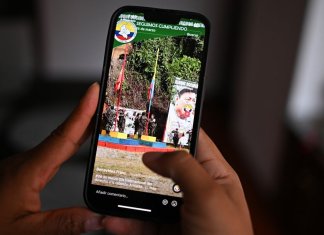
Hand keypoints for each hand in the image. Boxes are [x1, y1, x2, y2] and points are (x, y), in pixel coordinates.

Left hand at [0, 83, 103, 234]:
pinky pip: (49, 151)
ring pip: (55, 141)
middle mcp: (25, 163)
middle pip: (63, 134)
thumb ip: (65, 224)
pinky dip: (67, 142)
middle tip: (103, 101)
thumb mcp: (26, 232)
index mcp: (28, 172)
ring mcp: (22, 166)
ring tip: (97, 120)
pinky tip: (73, 144)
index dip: (81, 113)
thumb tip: (99, 218)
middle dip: (85, 115)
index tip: (93, 92)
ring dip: (77, 128)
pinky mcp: (21, 172)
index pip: (63, 136)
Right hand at [103, 129, 253, 234]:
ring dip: (128, 193)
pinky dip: (125, 220)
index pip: (192, 140)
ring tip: (111, 185)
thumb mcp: (208, 195)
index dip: (173, 127)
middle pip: (164, 166)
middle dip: (142, 160)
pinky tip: (114, 219)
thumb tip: (153, 154)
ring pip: (148, 194)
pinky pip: (141, 221)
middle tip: (121, 150)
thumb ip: (182, 167)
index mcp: (213, 174)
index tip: (150, 118)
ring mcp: (178, 210)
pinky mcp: (164, 230)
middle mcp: (195, 189)